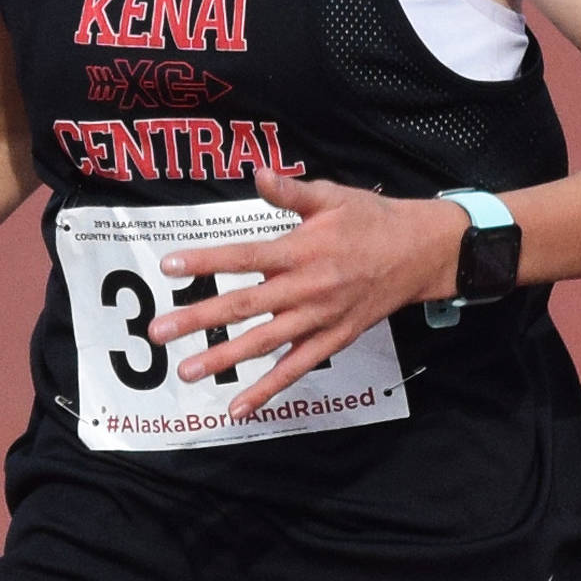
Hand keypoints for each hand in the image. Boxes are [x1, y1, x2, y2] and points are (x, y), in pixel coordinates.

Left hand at [153, 169, 464, 420]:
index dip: (207, 261)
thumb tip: (259, 174)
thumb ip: (292, 192)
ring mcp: (320, 319)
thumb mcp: (333, 196)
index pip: (245, 256)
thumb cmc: (372, 219)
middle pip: (246, 306)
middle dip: (199, 318)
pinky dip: (268, 389)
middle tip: (159, 330)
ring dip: (224, 358)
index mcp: (303, 250)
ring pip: (265, 342)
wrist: (421, 253)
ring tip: (186, 371)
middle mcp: (308, 288)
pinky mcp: (333, 339)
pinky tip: (238, 406)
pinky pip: (296, 368)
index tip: (169, 266)